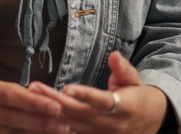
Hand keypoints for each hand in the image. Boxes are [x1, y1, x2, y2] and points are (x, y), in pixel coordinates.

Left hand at [28, 51, 167, 133]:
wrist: (149, 123)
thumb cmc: (138, 96)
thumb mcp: (135, 79)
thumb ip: (123, 69)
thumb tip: (115, 55)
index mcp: (125, 107)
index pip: (102, 101)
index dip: (85, 95)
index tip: (68, 88)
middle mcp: (111, 125)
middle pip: (80, 114)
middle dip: (56, 102)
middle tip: (35, 88)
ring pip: (72, 126)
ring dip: (50, 114)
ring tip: (31, 98)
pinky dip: (54, 126)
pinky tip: (36, 116)